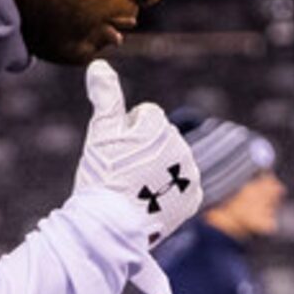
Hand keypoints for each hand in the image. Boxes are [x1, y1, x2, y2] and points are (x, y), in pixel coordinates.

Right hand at [75, 60, 202, 293]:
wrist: (112, 229)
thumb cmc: (102, 178)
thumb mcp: (100, 134)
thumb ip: (105, 96)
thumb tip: (100, 64)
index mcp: (159, 126)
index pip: (145, 114)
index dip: (125, 132)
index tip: (116, 155)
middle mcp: (181, 146)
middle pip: (160, 137)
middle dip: (143, 150)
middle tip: (124, 174)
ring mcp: (190, 174)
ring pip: (172, 160)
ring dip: (156, 170)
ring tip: (136, 190)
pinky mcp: (193, 198)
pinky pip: (182, 185)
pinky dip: (169, 191)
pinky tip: (151, 201)